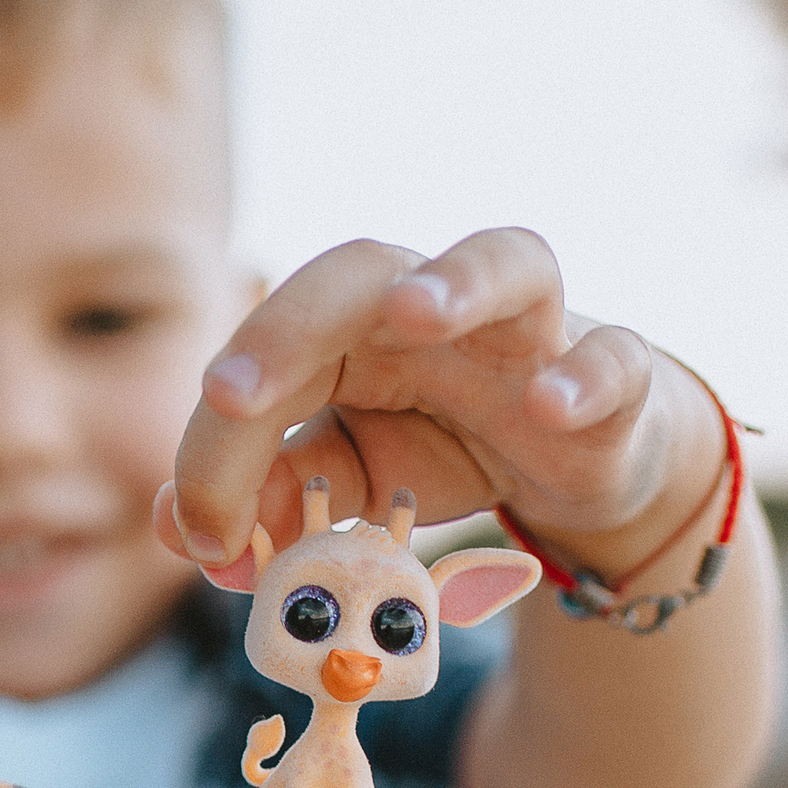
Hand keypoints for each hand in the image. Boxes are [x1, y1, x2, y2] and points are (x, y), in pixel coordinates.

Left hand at [156, 229, 714, 571]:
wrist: (574, 462)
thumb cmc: (439, 442)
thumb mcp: (345, 479)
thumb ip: (267, 494)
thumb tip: (173, 525)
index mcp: (352, 329)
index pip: (271, 356)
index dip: (221, 436)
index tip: (197, 523)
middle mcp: (437, 307)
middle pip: (362, 272)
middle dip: (289, 325)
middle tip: (231, 393)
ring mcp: (532, 332)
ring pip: (512, 261)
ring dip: (460, 280)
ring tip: (415, 313)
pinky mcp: (614, 379)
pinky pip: (612, 357)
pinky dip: (585, 377)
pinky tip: (550, 407)